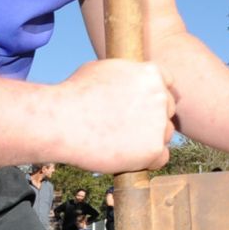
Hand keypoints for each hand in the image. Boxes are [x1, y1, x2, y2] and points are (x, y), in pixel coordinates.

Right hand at [53, 59, 175, 172]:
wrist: (61, 121)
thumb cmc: (74, 94)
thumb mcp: (103, 70)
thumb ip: (126, 75)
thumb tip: (130, 80)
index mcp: (151, 73)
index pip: (167, 83)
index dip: (151, 95)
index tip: (137, 105)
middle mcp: (160, 96)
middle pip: (167, 110)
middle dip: (152, 117)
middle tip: (126, 126)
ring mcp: (159, 123)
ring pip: (165, 134)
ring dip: (149, 139)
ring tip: (121, 141)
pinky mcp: (153, 149)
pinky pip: (161, 157)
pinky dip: (147, 160)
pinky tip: (127, 156)